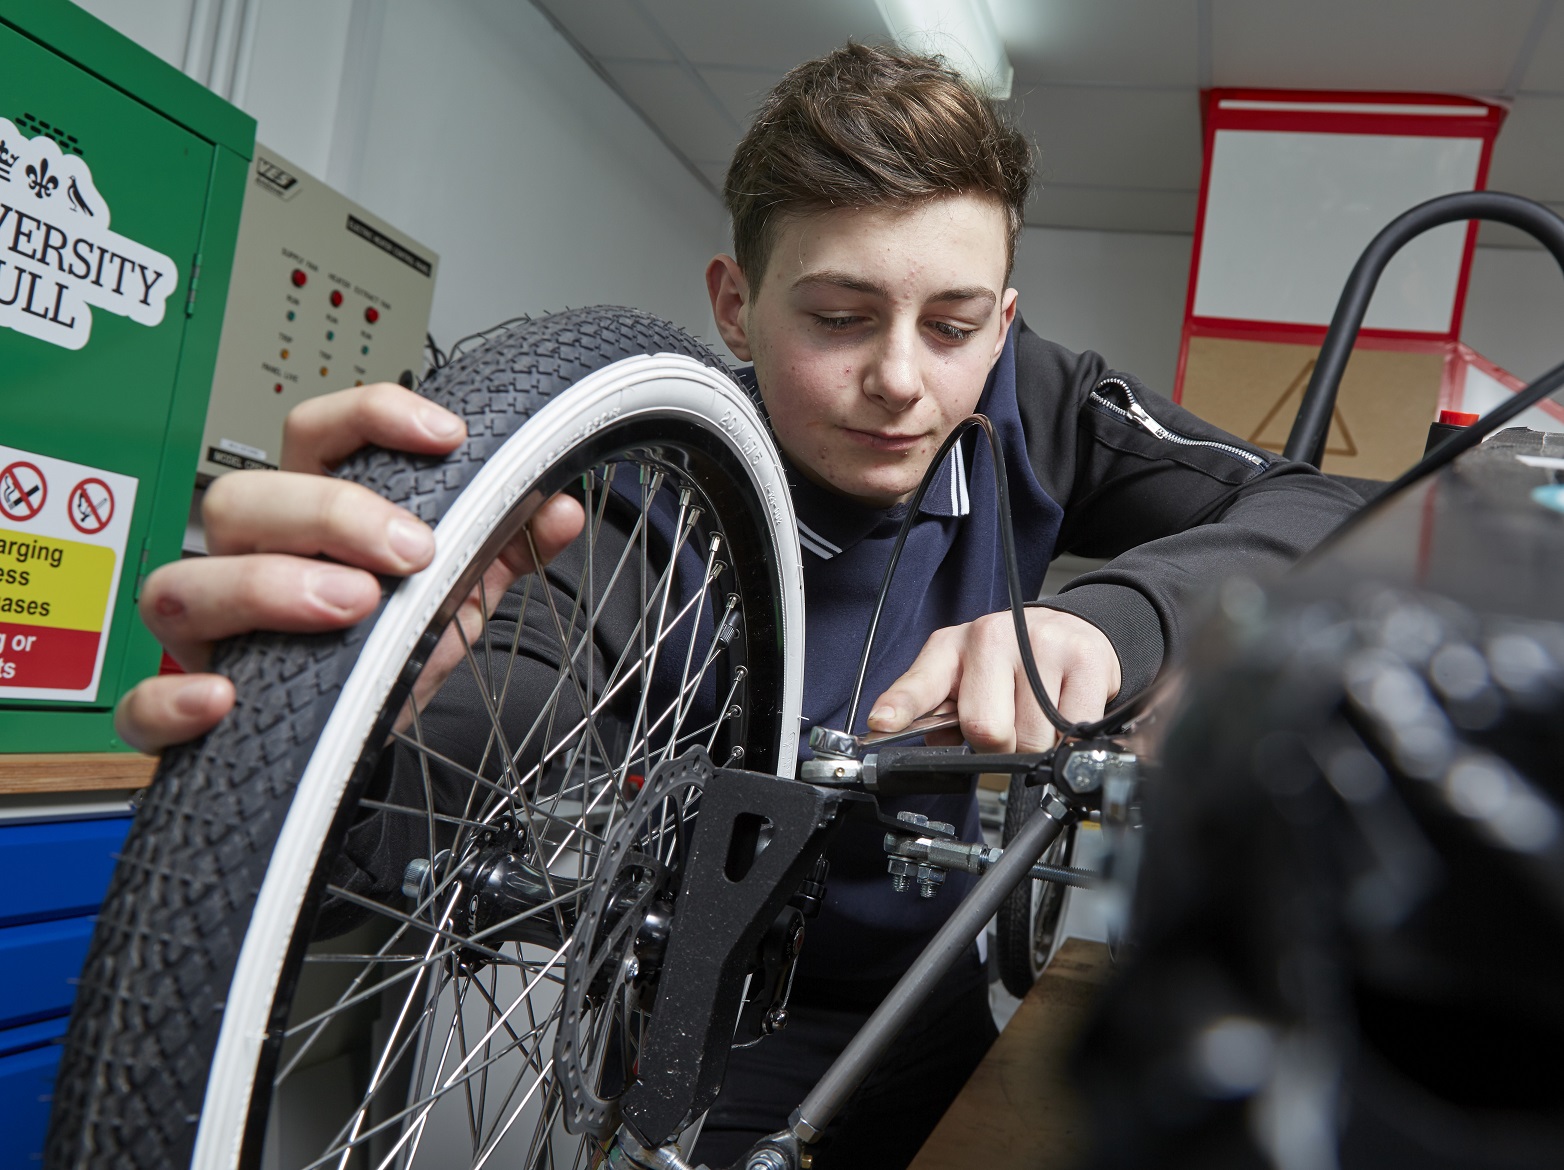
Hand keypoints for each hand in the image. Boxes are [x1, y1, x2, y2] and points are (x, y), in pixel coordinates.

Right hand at [116, 383, 584, 751]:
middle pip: (240, 498)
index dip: (374, 416)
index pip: (316, 433)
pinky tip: (227, 700)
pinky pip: (143, 702)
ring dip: (265, 588)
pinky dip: (173, 700)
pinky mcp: (186, 709)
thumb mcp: (455, 595)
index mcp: (308, 518)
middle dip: (328, 514)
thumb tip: (555, 509)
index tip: (447, 435)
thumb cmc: (385, 651)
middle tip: (410, 551)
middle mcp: (247, 561)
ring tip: (351, 607)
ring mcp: (209, 634)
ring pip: (181, 585)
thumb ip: (502, 549)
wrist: (350, 746)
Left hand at [867, 608, 1121, 752]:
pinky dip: (1068, 737)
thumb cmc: (1010, 662)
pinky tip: (1062, 710)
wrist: (1070, 630)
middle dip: (998, 747)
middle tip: (1007, 726)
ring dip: (1036, 744)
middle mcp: (993, 637)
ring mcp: (1041, 645)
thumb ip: (940, 715)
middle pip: (986, 729)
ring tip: (1036, 714)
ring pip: (1032, 739)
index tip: (881, 722)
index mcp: (953, 648)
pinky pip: (1072, 730)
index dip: (900, 705)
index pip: (921, 681)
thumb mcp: (963, 677)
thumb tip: (935, 747)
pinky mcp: (1084, 659)